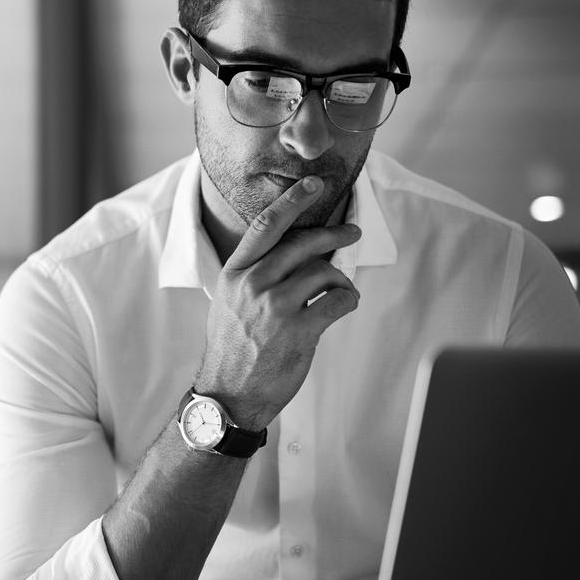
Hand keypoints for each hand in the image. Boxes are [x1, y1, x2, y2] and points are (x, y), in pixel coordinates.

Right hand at [197, 176, 361, 431]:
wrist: (228, 394)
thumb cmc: (232, 349)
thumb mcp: (229, 303)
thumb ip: (255, 276)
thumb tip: (297, 255)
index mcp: (235, 273)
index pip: (265, 226)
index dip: (292, 201)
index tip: (312, 185)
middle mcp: (253, 284)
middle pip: (303, 243)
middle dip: (334, 234)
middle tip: (351, 233)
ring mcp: (276, 307)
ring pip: (324, 272)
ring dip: (340, 278)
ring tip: (341, 289)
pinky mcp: (299, 330)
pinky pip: (338, 300)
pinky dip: (348, 299)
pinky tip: (343, 305)